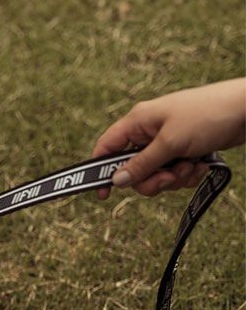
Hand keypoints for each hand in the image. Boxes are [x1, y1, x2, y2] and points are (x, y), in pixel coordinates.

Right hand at [92, 78, 245, 197]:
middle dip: (152, 179)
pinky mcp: (184, 149)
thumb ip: (141, 165)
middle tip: (169, 177)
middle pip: (132, 169)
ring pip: (155, 174)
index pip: (107, 147)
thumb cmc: (208, 115)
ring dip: (173, 178)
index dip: (101, 170)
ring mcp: (167, 141)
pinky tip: (201, 165)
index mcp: (138, 122)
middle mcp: (149, 132)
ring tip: (191, 166)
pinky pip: (174, 172)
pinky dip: (186, 174)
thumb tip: (116, 181)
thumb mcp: (171, 143)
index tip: (104, 194)